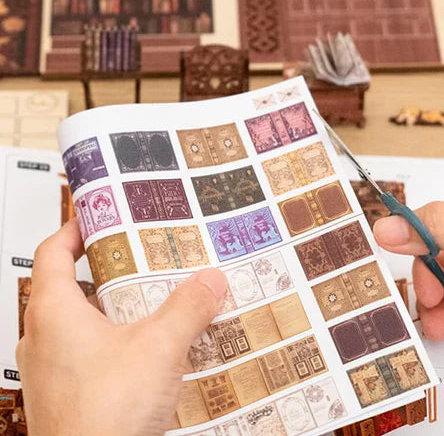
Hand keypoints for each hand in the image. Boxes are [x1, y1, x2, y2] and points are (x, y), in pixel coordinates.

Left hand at [16, 219, 226, 435]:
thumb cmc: (103, 415)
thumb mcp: (159, 348)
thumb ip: (187, 308)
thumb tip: (210, 281)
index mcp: (53, 313)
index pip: (51, 253)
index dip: (74, 229)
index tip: (99, 218)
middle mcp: (42, 339)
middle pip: (69, 288)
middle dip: (107, 271)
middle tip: (141, 260)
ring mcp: (51, 370)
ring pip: (79, 325)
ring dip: (113, 311)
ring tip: (152, 305)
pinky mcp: (66, 395)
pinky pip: (87, 355)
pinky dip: (113, 344)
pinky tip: (148, 354)